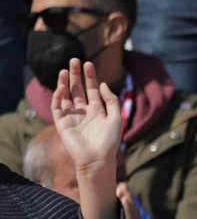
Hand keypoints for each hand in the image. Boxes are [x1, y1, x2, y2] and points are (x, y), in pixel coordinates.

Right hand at [53, 59, 123, 218]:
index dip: (90, 77)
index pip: (92, 89)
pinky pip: (58, 107)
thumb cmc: (110, 141)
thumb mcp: (116, 118)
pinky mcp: (62, 123)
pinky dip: (58, 97)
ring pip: (66, 96)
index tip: (89, 64)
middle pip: (78, 89)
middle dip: (75, 75)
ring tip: (64, 70)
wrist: (98, 159)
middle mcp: (84, 111)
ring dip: (64, 83)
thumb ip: (111, 100)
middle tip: (74, 60)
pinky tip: (62, 88)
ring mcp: (72, 116)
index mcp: (98, 110)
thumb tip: (104, 84)